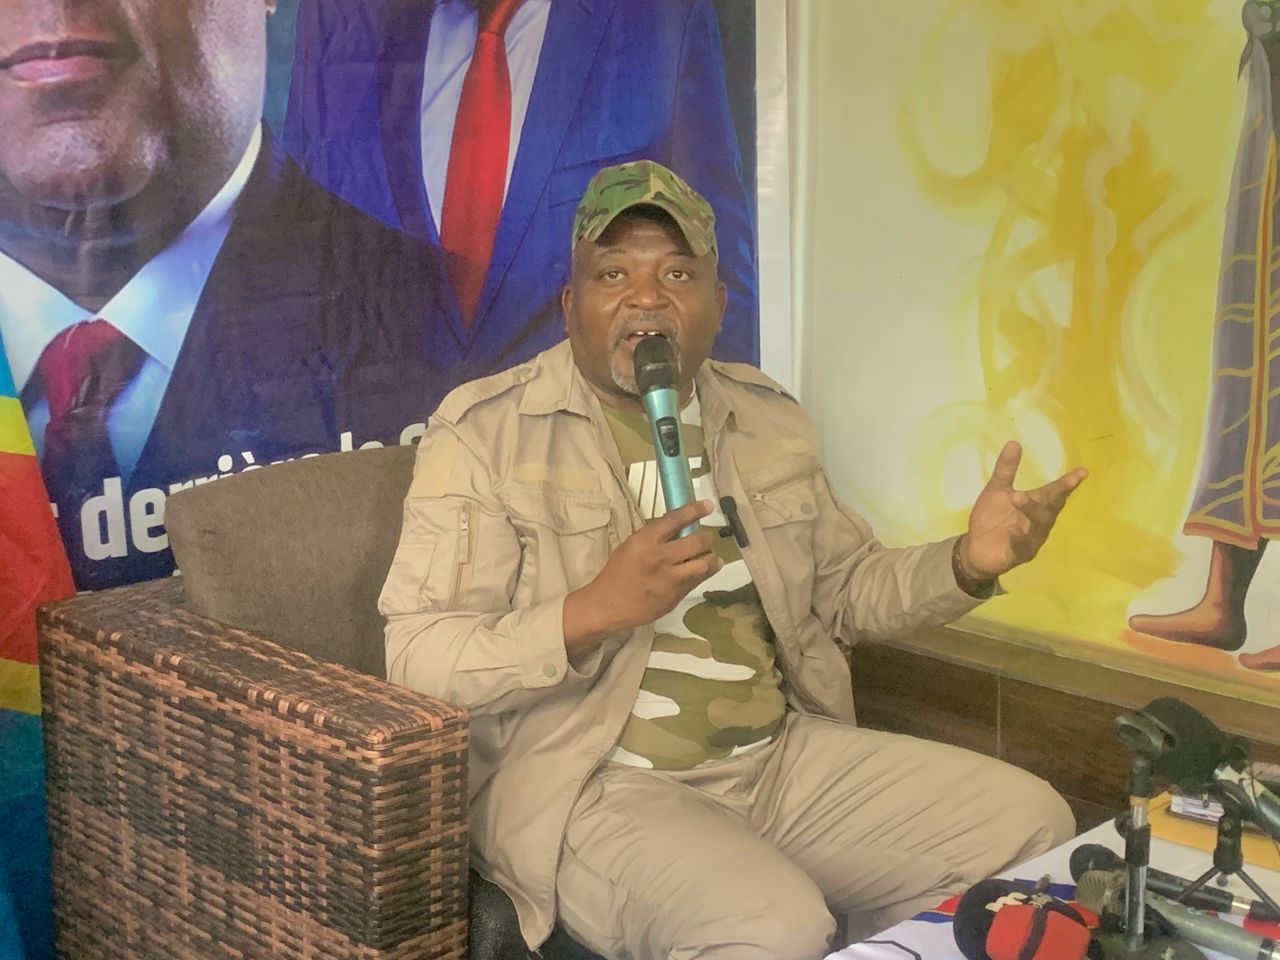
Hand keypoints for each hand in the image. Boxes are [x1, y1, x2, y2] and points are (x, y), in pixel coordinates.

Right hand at [563, 499, 722, 656]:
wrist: (608, 605)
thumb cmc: (617, 573)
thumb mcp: (631, 546)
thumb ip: (654, 536)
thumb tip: (677, 526)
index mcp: (645, 541)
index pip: (675, 520)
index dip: (694, 510)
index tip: (707, 506)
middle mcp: (661, 557)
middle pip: (697, 541)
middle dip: (707, 538)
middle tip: (707, 538)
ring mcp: (671, 578)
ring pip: (705, 563)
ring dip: (712, 557)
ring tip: (711, 556)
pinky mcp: (677, 596)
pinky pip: (698, 580)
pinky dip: (704, 572)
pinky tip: (705, 569)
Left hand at [957, 441, 1086, 581]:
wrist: (976, 548)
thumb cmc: (992, 517)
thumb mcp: (996, 490)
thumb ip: (1006, 469)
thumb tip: (1013, 442)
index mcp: (1036, 505)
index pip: (1054, 492)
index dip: (1067, 483)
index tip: (1082, 472)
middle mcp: (1039, 522)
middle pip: (1051, 508)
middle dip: (1056, 495)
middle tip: (1063, 483)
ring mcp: (1030, 539)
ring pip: (1037, 525)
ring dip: (1031, 511)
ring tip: (1018, 496)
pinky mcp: (1018, 555)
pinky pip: (1020, 547)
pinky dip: (1018, 539)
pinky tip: (1012, 532)